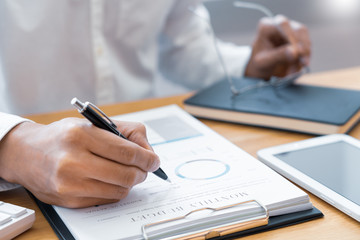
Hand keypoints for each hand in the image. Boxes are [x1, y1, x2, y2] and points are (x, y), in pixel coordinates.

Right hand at [0, 118, 159, 207]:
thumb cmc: (63, 137)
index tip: (155, 161)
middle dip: (143, 173)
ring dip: (131, 183)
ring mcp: (70, 184)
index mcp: (81, 135)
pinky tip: (111, 181)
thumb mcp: (92, 123)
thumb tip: (148, 153)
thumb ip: (125, 132)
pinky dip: (116, 191)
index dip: (147, 159)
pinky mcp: (69, 200)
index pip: (127, 153)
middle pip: (126, 175)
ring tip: (128, 173)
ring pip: (119, 190)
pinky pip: (107, 200)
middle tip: (145, 169)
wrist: (26, 154)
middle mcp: (73, 160)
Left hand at [245, 15, 310, 79]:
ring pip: (305, 38)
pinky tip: (296, 69)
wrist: (262, 70)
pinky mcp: (299, 39)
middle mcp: (280, 25)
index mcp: (267, 26)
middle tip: (303, 63)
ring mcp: (291, 31)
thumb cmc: (259, 64)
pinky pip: (307, 46)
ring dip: (304, 55)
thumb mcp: (264, 62)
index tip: (297, 52)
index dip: (292, 37)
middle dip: (302, 48)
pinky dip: (304, 58)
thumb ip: (278, 56)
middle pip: (298, 30)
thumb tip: (296, 52)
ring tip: (294, 71)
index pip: (283, 25)